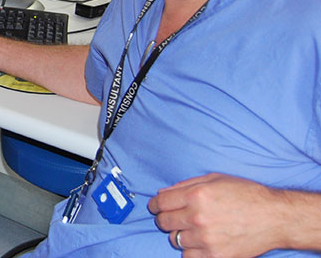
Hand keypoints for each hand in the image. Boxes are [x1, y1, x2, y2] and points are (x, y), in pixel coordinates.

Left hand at [149, 173, 281, 256]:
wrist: (274, 217)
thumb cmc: (245, 194)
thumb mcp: (214, 179)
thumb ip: (184, 185)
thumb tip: (162, 194)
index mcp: (196, 195)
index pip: (160, 202)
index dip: (154, 205)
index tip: (156, 207)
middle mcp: (198, 217)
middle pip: (163, 222)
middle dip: (166, 218)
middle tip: (176, 217)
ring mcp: (206, 239)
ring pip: (174, 240)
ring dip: (180, 234)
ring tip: (194, 229)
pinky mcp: (215, 256)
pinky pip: (188, 257)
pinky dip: (191, 251)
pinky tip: (200, 242)